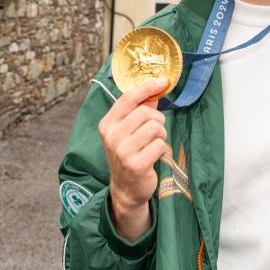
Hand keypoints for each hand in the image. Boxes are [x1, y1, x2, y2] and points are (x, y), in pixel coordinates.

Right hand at [98, 77, 168, 239]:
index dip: (147, 87)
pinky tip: (154, 156)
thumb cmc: (127, 155)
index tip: (163, 81)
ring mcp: (123, 151)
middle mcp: (112, 136)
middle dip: (157, 120)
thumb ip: (137, 111)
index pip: (128, 98)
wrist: (126, 189)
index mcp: (107, 125)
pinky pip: (160, 145)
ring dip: (160, 135)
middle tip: (156, 130)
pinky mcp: (137, 164)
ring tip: (153, 144)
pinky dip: (162, 149)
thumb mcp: (126, 132)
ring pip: (155, 128)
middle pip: (146, 112)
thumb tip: (155, 89)